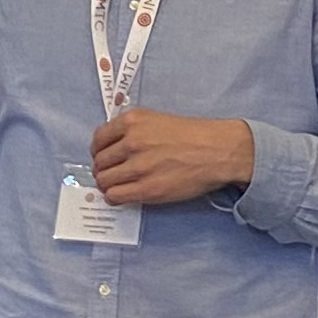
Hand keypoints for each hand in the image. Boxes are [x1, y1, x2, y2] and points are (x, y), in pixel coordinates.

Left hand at [89, 109, 253, 207]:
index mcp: (133, 121)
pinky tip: (122, 196)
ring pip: (104, 180)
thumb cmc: (193, 135)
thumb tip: (114, 147)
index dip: (98, 151)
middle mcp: (132, 142)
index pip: (99, 139)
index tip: (104, 157)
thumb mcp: (158, 120)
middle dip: (103, 169)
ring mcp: (139, 166)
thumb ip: (134, 130)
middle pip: (99, 162)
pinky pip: (115, 196)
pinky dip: (114, 197)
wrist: (218, 151)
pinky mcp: (148, 188)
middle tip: (112, 174)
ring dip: (107, 185)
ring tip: (117, 186)